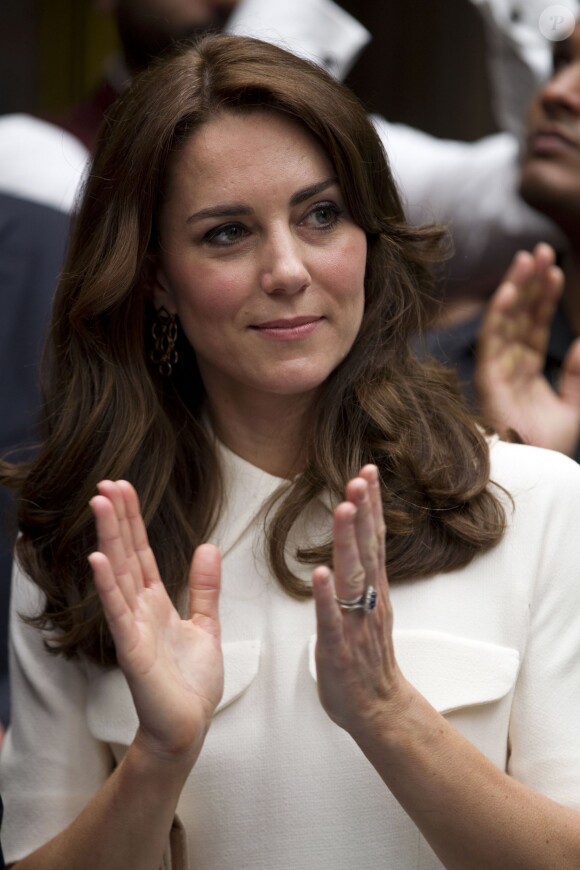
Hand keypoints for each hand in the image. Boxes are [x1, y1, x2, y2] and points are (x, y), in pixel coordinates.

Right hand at [89, 481, 223, 765]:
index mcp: (156, 602)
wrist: (189, 725)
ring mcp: (132, 628)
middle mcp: (139, 609)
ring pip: (118, 574)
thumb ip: (205, 587)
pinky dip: (108, 585)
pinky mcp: (132, 650)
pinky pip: (118, 612)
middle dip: (116, 518)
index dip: (133, 520)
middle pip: (126, 554)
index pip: (141, 552)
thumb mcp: (206, 625)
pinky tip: (98, 559)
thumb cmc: (192, 682)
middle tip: (105, 483)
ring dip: (108, 538)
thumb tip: (208, 546)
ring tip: (98, 504)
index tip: (123, 488)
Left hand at [312, 466, 411, 738]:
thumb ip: (366, 573)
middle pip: (367, 548)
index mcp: (375, 588)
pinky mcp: (338, 647)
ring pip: (353, 576)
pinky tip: (321, 573)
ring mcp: (355, 622)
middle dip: (363, 511)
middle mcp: (370, 599)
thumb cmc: (368, 656)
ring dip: (347, 541)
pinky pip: (331, 618)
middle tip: (360, 477)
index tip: (368, 472)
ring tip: (344, 509)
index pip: (375, 538)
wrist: (379, 709)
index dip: (372, 505)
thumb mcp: (372, 605)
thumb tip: (358, 537)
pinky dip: (326, 596)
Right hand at [475, 243, 579, 456]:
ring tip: (527, 258)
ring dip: (515, 288)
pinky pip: (492, 341)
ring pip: (506, 321)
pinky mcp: (488, 379)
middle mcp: (510, 365)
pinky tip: (509, 291)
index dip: (545, 297)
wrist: (534, 470)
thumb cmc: (548, 446)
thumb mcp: (574, 406)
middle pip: (520, 315)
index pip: (536, 325)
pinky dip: (499, 315)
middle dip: (529, 282)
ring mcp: (497, 370)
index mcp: (527, 369)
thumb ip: (578, 375)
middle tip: (540, 249)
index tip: (555, 270)